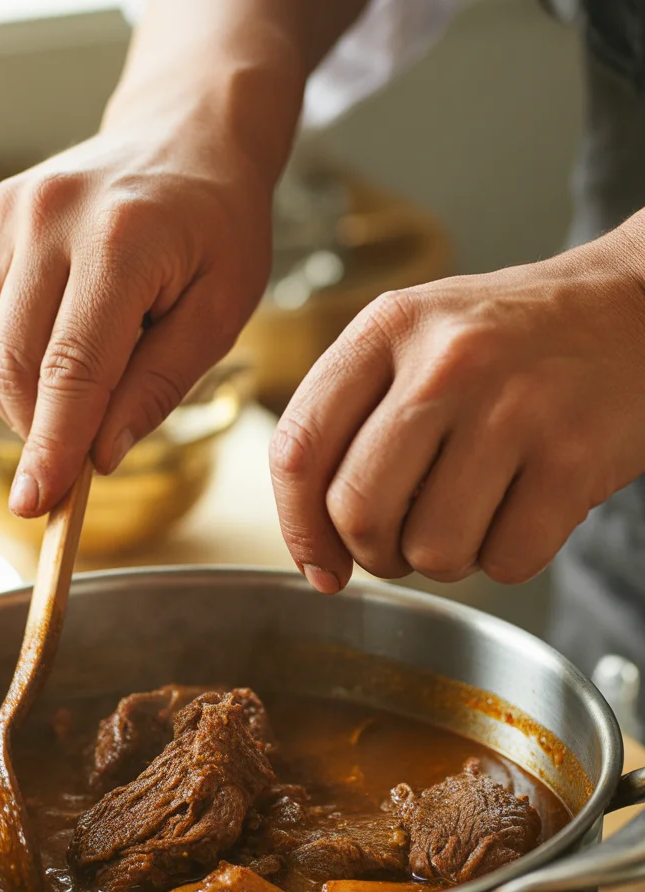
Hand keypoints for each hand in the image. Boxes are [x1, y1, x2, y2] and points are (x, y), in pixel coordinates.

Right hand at [0, 126, 271, 516]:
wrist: (185, 136)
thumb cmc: (217, 229)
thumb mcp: (221, 311)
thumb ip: (160, 384)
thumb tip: (101, 456)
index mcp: (120, 241)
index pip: (71, 369)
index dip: (52, 446)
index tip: (37, 505)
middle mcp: (49, 218)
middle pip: (16, 364)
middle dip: (39, 430)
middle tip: (79, 456)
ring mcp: (8, 211)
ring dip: (22, 400)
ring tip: (79, 396)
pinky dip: (11, 361)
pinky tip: (58, 351)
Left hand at [270, 220, 644, 590]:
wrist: (635, 310)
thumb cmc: (510, 341)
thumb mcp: (417, 338)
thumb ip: (351, 418)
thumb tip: (315, 546)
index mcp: (389, 328)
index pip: (298, 448)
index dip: (297, 527)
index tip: (319, 563)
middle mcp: (446, 363)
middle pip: (357, 512)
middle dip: (372, 553)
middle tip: (401, 540)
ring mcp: (513, 410)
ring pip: (430, 551)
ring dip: (443, 559)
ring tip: (470, 514)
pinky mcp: (573, 458)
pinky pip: (505, 562)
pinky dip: (507, 559)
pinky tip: (521, 511)